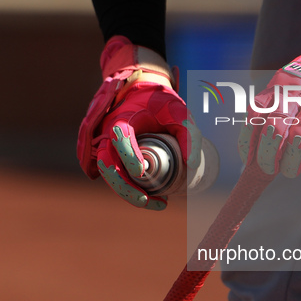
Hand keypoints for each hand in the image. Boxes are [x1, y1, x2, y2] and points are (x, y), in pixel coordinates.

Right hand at [77, 36, 201, 209]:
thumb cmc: (161, 103)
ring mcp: (108, 148)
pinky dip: (130, 191)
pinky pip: (116, 177)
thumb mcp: (179, 112)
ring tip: (156, 204)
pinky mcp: (113, 159)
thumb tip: (193, 165)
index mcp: (122, 119)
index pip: (119, 138)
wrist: (143, 96)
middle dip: (123, 186)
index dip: (128, 155)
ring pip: (108, 175)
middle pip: (107, 164)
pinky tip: (153, 199)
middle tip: (145, 199)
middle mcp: (109, 135)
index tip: (142, 171)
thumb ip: (188, 133)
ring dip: (127, 194)